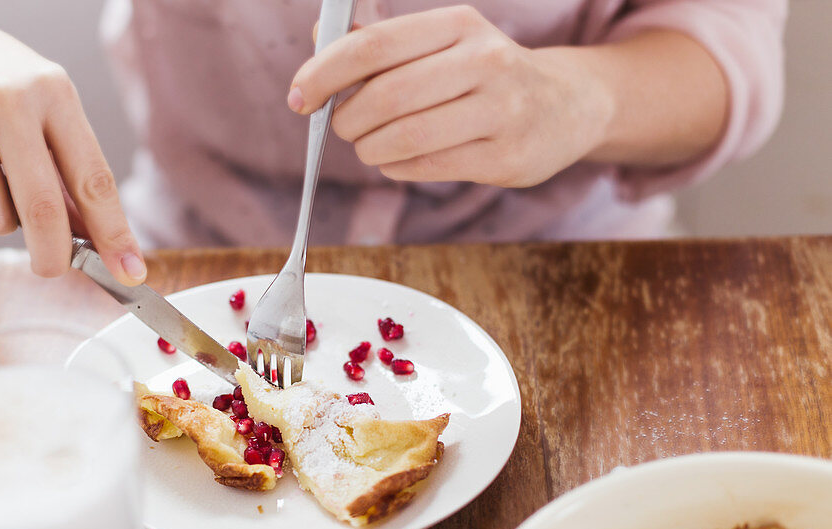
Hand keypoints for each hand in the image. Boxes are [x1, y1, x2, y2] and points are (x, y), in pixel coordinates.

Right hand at [0, 1, 143, 280]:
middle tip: (51, 267)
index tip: (130, 271)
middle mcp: (9, 103)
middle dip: (53, 256)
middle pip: (44, 212)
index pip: (94, 179)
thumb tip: (96, 238)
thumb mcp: (44, 105)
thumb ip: (69, 168)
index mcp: (54, 93)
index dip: (114, 233)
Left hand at [289, 6, 612, 187]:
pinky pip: (425, 167)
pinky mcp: (505, 157)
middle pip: (385, 97)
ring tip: (370, 145)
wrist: (565, 106)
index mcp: (459, 25)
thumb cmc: (482, 74)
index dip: (324, 73)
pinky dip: (396, 167)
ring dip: (369, 149)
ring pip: (403, 138)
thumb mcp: (441, 43)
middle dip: (347, 119)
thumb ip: (381, 43)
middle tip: (342, 126)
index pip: (373, 45)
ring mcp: (500, 111)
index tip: (299, 96)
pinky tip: (398, 159)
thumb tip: (319, 35)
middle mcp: (485, 61)